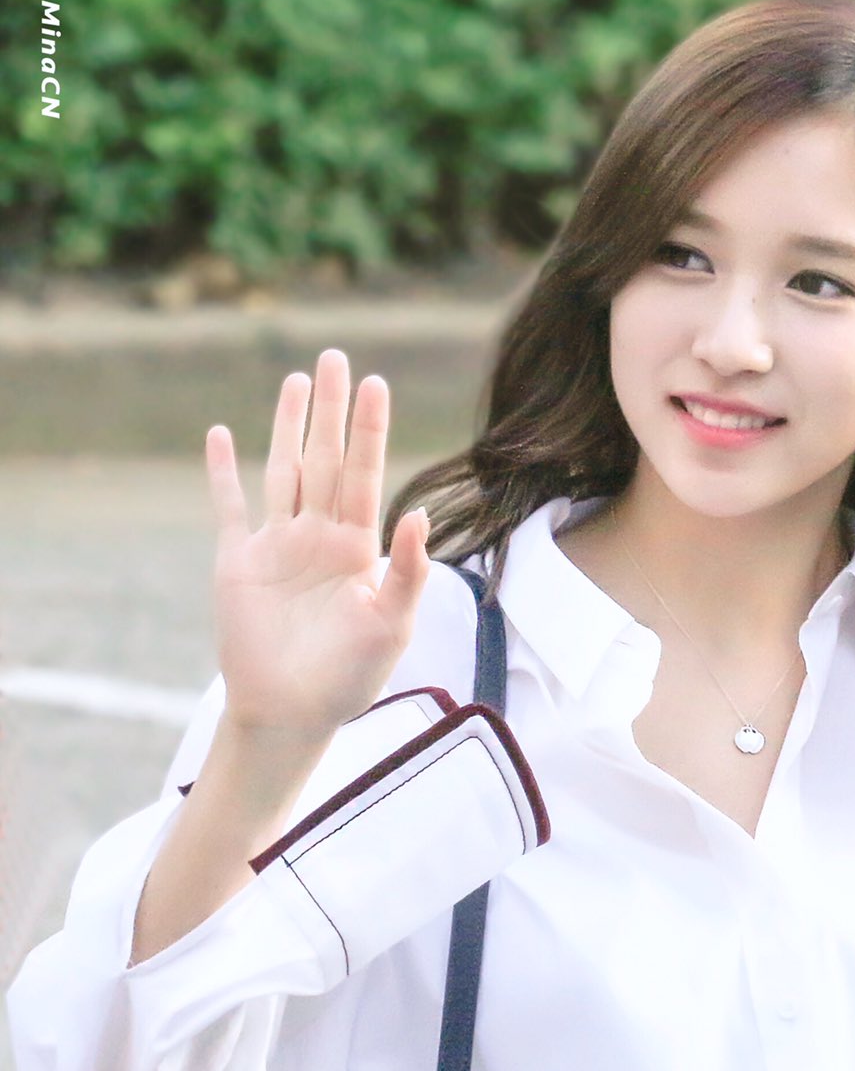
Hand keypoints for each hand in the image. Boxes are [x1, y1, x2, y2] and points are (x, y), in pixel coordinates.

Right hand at [205, 348, 430, 738]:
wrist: (292, 713)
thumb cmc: (349, 678)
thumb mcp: (391, 625)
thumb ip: (407, 571)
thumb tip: (417, 515)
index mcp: (358, 548)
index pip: (366, 474)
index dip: (369, 429)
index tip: (374, 383)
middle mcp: (319, 537)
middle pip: (325, 459)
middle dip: (330, 410)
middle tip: (334, 357)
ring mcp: (277, 546)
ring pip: (283, 471)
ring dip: (286, 426)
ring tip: (296, 380)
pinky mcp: (237, 562)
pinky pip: (229, 507)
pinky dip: (222, 472)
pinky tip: (220, 435)